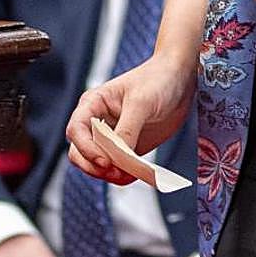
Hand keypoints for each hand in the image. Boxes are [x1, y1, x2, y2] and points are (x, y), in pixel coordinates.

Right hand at [66, 54, 196, 185]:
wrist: (179, 80)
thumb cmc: (156, 80)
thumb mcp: (141, 102)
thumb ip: (127, 129)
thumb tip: (118, 157)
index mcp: (94, 103)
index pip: (76, 130)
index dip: (86, 149)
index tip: (105, 161)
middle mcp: (98, 121)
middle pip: (79, 152)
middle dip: (94, 166)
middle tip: (116, 171)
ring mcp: (112, 137)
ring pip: (96, 164)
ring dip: (108, 175)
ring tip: (128, 173)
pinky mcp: (127, 148)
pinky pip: (117, 169)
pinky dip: (123, 176)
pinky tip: (136, 173)